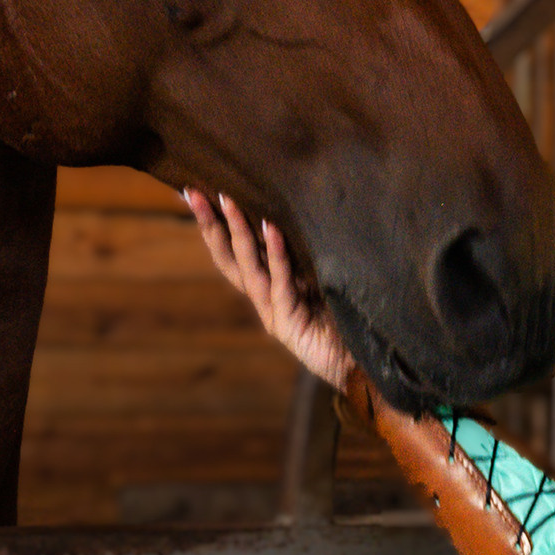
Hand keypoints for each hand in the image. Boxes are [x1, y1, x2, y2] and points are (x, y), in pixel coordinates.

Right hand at [184, 190, 357, 391]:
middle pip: (228, 257)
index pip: (232, 251)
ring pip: (248, 267)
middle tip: (193, 193)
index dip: (212, 225)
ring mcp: (273, 311)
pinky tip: (271, 227)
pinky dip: (277, 253)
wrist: (361, 360)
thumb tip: (292, 210)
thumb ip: (301, 253)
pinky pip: (281, 281)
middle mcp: (264, 298)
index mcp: (267, 286)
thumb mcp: (319, 274)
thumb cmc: (345, 315)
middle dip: (209, 224)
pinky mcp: (289, 322)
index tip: (195, 194)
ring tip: (228, 200)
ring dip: (238, 231)